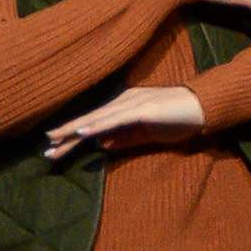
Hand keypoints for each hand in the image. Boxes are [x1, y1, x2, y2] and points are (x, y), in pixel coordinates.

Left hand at [42, 84, 212, 159]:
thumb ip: (124, 139)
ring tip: (56, 141)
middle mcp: (124, 101)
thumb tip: (100, 146)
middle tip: (45, 149)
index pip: (94, 124)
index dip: (73, 137)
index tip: (54, 149)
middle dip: (67, 135)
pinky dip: (97, 126)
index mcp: (124, 107)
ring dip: (75, 131)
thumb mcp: (146, 134)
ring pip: (97, 119)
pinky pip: (115, 119)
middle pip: (90, 120)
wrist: (204, 108)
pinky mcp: (142, 109)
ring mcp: (132, 103)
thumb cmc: (178, 120)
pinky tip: (83, 133)